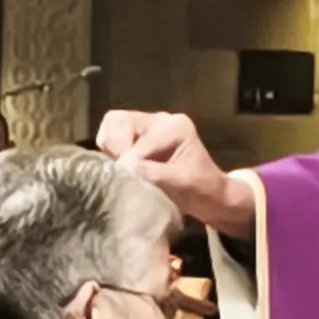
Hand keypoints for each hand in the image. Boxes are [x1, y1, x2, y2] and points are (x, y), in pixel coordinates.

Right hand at [95, 109, 255, 236]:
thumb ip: (153, 172)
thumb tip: (125, 167)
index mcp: (176, 126)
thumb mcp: (182, 182)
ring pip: (112, 126)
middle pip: (120, 120)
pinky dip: (109, 152)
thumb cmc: (201, 189)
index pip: (143, 140)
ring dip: (111, 148)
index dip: (132, 160)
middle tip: (120, 170)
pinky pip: (111, 137)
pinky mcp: (135, 139)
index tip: (127, 179)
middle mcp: (159, 121)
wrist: (208, 197)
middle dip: (116, 146)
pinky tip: (121, 168)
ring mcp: (146, 128)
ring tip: (120, 169)